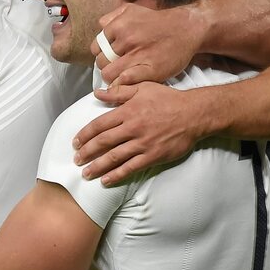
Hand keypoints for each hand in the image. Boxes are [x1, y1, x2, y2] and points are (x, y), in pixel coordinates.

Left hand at [72, 81, 202, 183]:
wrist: (194, 114)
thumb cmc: (168, 99)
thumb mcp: (143, 88)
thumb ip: (119, 92)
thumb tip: (98, 93)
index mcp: (127, 111)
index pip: (99, 124)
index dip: (84, 135)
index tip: (75, 142)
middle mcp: (132, 128)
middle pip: (103, 142)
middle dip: (86, 152)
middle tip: (76, 160)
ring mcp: (142, 143)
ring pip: (114, 157)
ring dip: (97, 166)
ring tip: (86, 173)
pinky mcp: (153, 156)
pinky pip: (131, 168)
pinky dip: (116, 175)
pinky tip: (106, 180)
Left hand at [89, 4, 201, 86]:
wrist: (187, 28)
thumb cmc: (158, 21)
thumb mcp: (132, 10)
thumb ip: (112, 17)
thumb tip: (100, 27)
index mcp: (119, 26)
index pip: (96, 47)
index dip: (101, 54)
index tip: (109, 56)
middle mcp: (126, 40)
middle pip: (101, 62)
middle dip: (106, 66)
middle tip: (116, 66)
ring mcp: (138, 55)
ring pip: (109, 74)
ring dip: (113, 77)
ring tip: (121, 75)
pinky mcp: (150, 69)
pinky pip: (125, 80)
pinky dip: (122, 84)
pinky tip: (127, 81)